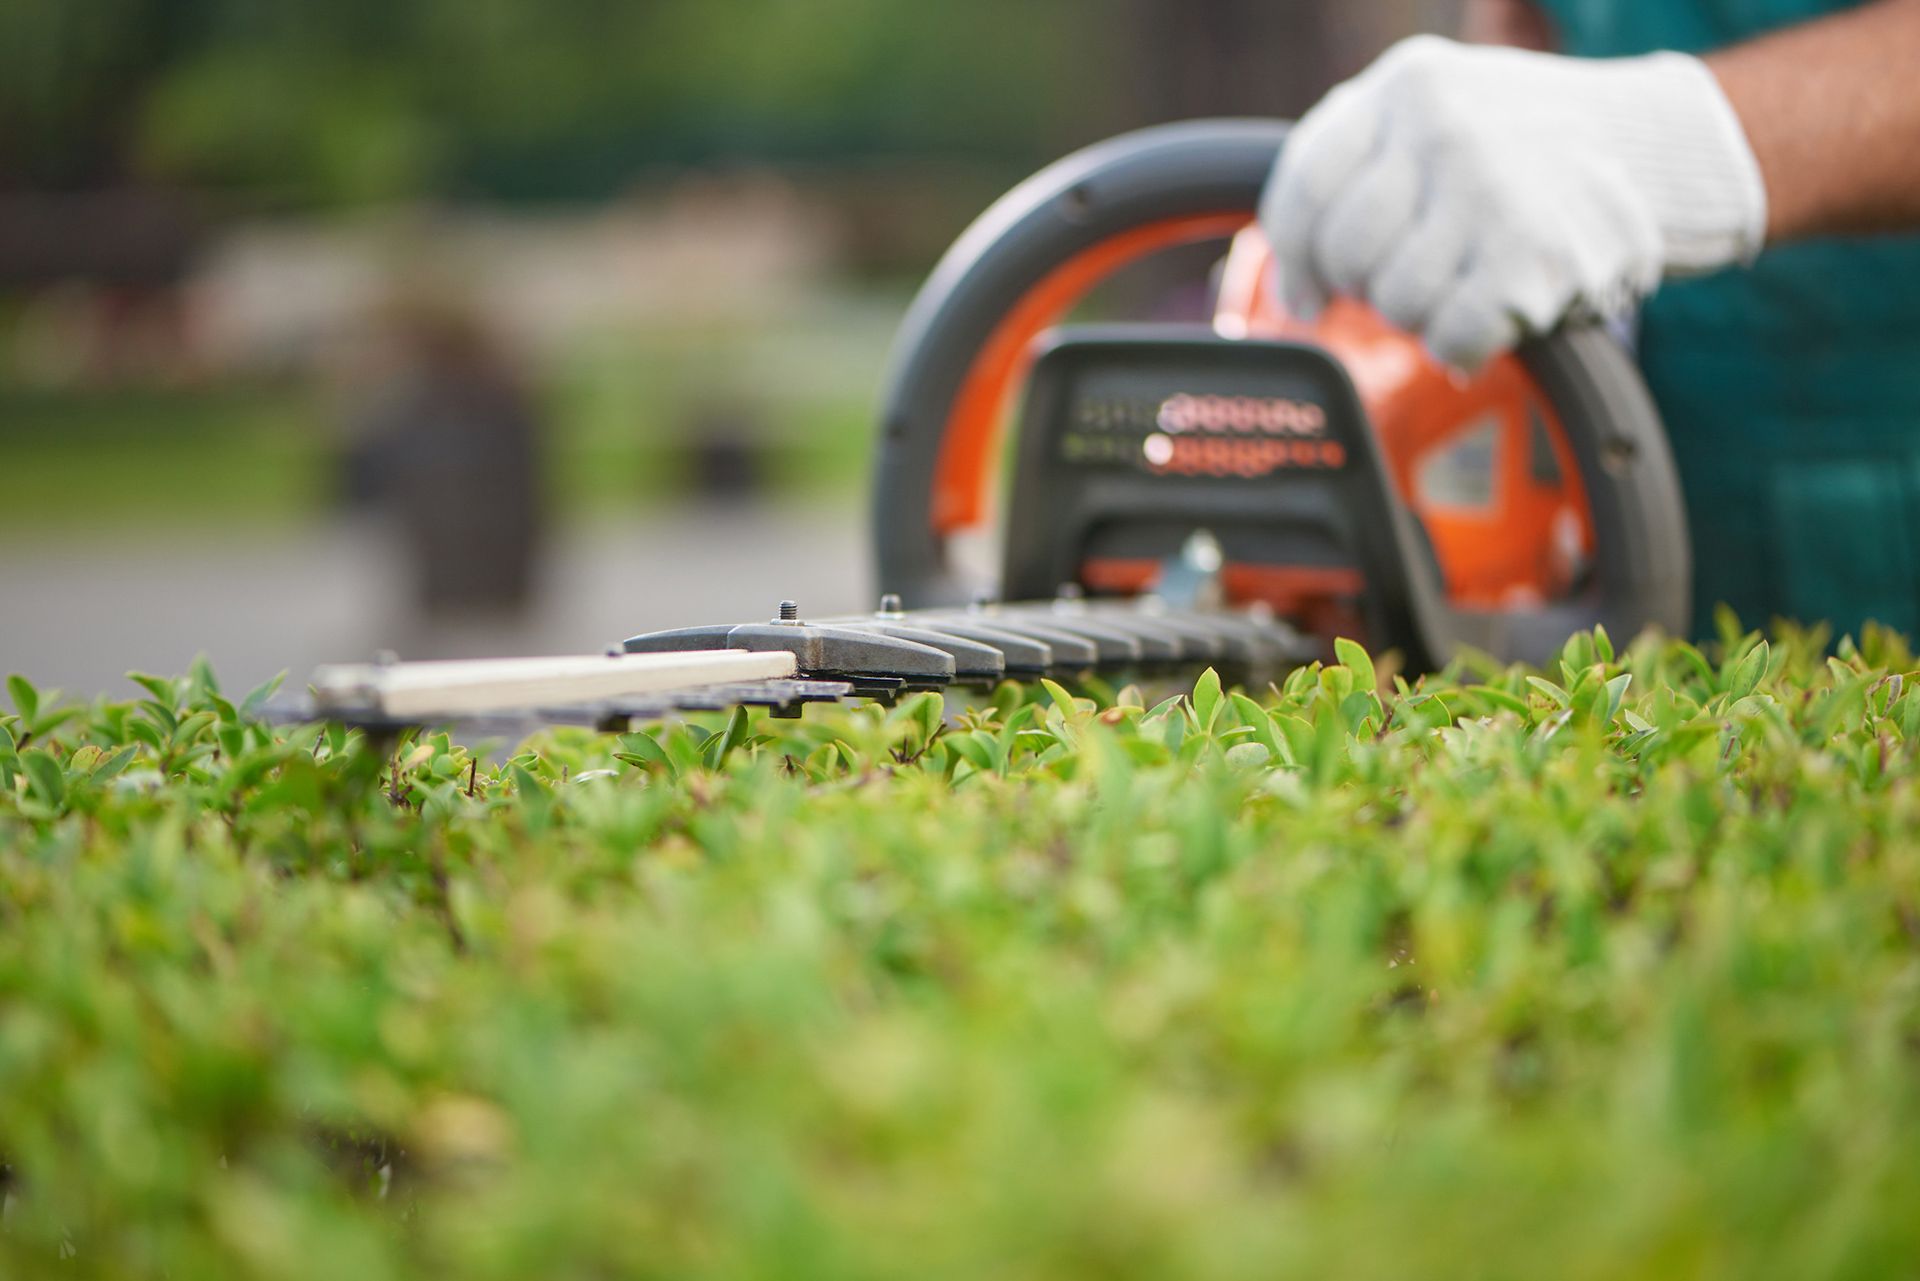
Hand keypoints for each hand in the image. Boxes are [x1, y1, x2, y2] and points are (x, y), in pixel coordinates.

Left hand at [1259, 35, 1766, 369]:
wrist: (1663, 152)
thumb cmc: (1527, 151)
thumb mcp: (1437, 116)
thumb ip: (1358, 172)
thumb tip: (1293, 290)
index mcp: (1406, 84)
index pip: (1305, 187)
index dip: (1297, 255)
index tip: (1313, 291)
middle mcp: (1443, 125)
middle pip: (1346, 253)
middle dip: (1373, 284)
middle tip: (1423, 276)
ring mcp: (1489, 187)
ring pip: (1395, 300)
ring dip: (1426, 313)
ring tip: (1471, 281)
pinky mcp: (1532, 254)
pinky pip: (1449, 338)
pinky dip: (1465, 346)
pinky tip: (1495, 313)